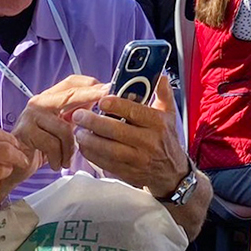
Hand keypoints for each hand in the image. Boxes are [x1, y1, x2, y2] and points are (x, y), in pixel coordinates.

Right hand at [12, 74, 112, 170]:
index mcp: (49, 99)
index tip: (110, 88)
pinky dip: (58, 158)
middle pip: (70, 95)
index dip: (91, 84)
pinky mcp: (25, 132)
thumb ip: (77, 115)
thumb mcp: (62, 128)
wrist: (13, 166)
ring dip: (70, 149)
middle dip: (92, 98)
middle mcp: (39, 102)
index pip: (71, 82)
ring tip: (67, 160)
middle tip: (108, 104)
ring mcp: (30, 116)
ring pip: (65, 127)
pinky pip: (53, 144)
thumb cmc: (41, 148)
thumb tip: (104, 103)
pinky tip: (56, 164)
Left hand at [71, 75, 187, 196]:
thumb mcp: (170, 114)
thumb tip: (160, 77)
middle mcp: (149, 141)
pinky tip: (84, 146)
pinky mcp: (128, 172)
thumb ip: (163, 94)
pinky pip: (106, 163)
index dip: (115, 105)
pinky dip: (92, 155)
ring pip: (109, 149)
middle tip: (79, 115)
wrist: (172, 173)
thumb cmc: (167, 140)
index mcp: (158, 123)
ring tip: (78, 131)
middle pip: (117, 131)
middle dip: (94, 122)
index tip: (101, 100)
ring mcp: (138, 159)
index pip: (134, 112)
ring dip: (90, 140)